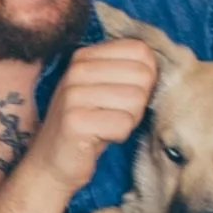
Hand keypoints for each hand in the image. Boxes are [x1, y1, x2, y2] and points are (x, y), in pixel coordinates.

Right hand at [25, 39, 156, 192]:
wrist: (51, 162)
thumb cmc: (88, 125)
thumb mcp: (105, 88)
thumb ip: (129, 71)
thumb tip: (160, 66)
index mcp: (85, 56)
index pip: (140, 51)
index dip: (146, 77)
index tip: (125, 94)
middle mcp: (76, 70)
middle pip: (142, 76)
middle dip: (138, 102)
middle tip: (115, 114)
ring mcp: (73, 95)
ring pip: (135, 100)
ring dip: (128, 120)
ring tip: (106, 125)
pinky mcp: (75, 122)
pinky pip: (123, 124)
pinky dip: (118, 135)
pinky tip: (100, 137)